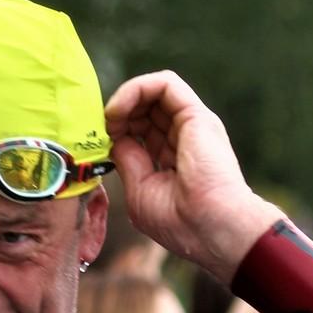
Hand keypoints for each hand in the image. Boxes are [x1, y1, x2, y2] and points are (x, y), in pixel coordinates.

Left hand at [104, 71, 284, 281]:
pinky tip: (119, 109)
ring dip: (124, 99)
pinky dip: (136, 89)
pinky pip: (165, 83)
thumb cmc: (181, 221)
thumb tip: (114, 139)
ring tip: (109, 117)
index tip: (100, 142)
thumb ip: (128, 161)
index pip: (140, 130)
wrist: (213, 228)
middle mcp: (185, 137)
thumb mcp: (141, 190)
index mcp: (173, 158)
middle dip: (118, 113)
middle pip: (145, 109)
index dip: (116, 129)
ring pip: (154, 92)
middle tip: (102, 128)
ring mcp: (192, 125)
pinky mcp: (196, 115)